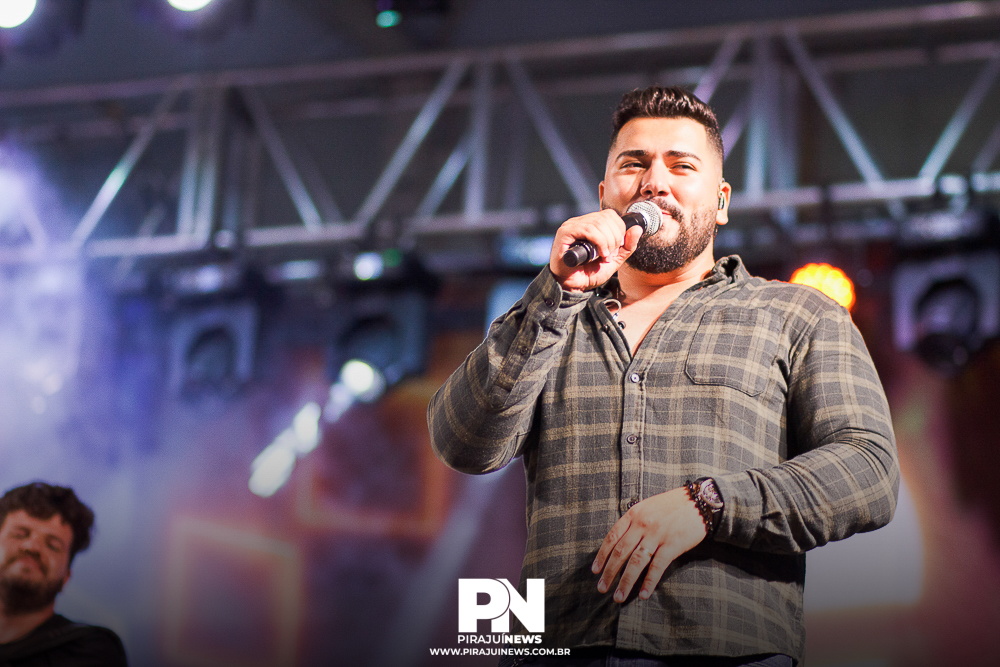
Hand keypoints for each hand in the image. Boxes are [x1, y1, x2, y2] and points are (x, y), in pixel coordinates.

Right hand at [548, 210, 642, 291]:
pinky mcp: (565, 233)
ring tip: (604, 256)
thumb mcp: (614, 260)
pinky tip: (599, 254)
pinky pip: (588, 229)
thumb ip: (627, 246)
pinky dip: (599, 242)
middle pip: (606, 217)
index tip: (616, 249)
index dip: (619, 230)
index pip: (610, 215)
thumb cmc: (589, 273)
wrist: (573, 286)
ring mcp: (572, 226)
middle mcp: (580, 222)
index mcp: (591, 224)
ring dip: (608, 242)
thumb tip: (637, 228)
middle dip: (615, 238)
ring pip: (599, 223)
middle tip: (610, 255)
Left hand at [591, 486, 706, 601]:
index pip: (612, 537)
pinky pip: (657, 567)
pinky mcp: (672, 545)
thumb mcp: (648, 507)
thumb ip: (634, 522)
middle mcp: (642, 525)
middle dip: (609, 572)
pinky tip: (643, 594)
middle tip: (601, 588)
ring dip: (625, 582)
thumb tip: (620, 541)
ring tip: (618, 597)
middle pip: (620, 552)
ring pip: (636, 562)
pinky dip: (649, 582)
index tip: (595, 570)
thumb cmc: (672, 505)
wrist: (699, 501)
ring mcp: (657, 535)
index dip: (602, 555)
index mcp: (634, 514)